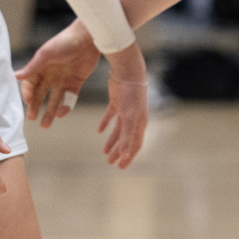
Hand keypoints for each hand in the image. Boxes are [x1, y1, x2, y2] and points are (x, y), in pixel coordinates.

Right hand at [16, 19, 101, 127]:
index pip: (30, 83)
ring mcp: (63, 79)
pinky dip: (66, 106)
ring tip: (45, 125)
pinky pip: (70, 97)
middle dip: (36, 107)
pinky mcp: (76, 82)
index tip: (28, 102)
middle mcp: (50, 74)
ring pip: (54, 99)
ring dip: (50, 111)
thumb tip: (15, 76)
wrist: (88, 37)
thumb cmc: (65, 41)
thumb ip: (32, 67)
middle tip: (32, 119)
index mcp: (41, 66)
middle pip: (41, 94)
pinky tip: (61, 114)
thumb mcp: (46, 54)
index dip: (28, 93)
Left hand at [98, 43, 151, 168]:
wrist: (128, 71)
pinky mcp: (116, 101)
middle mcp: (134, 118)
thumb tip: (125, 155)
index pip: (135, 144)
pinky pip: (111, 116)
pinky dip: (105, 123)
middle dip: (119, 152)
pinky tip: (99, 130)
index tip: (120, 167)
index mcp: (139, 123)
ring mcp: (125, 109)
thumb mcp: (129, 117)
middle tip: (110, 163)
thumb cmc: (131, 94)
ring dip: (112, 141)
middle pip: (126, 139)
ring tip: (104, 152)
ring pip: (118, 130)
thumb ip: (127, 136)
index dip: (128, 157)